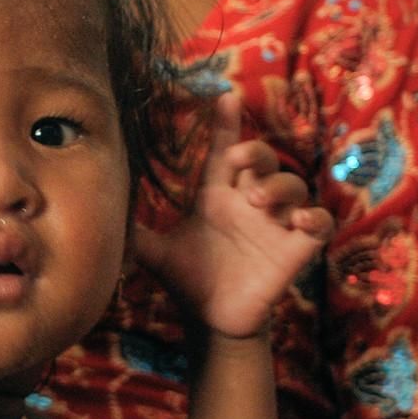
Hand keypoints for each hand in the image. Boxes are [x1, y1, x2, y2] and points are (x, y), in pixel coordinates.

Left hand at [131, 92, 332, 338]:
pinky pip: (319, 224)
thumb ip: (132, 229)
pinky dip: (316, 218)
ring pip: (294, 186)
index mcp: (216, 195)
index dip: (226, 123)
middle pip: (263, 159)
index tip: (225, 97)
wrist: (209, 321)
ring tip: (257, 199)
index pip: (224, 150)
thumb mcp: (156, 251)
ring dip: (280, 185)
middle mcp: (248, 201)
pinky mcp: (295, 250)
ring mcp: (275, 224)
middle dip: (256, 151)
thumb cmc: (187, 279)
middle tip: (239, 161)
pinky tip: (299, 222)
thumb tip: (98, 207)